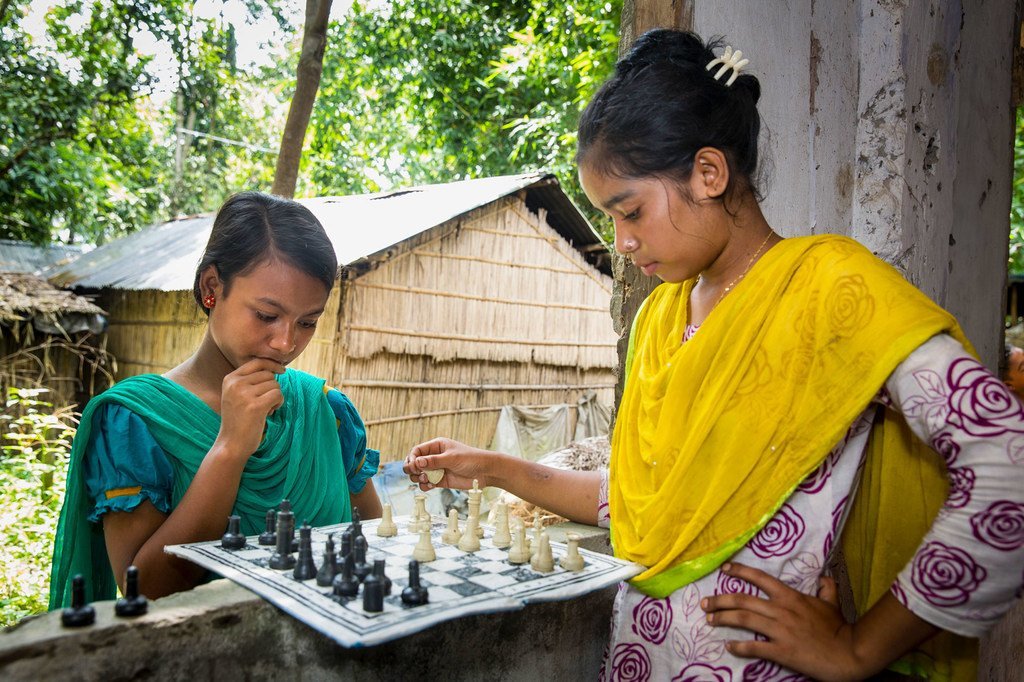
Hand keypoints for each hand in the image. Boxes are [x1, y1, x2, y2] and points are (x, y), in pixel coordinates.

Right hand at [216, 358, 284, 457]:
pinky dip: (279, 403)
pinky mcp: (255, 406)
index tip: (282, 371)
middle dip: (273, 388)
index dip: (272, 364)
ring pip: (275, 385)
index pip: (257, 362)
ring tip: (265, 410)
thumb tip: (275, 368)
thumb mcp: (236, 395)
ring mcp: (244, 394)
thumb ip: (250, 381)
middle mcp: (235, 384)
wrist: (231, 444)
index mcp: (230, 379)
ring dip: (276, 397)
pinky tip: (269, 413)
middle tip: (266, 403)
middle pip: (268, 375)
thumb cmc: (239, 420)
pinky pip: (278, 395)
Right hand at [403, 437, 498, 490]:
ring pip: (418, 474)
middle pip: (414, 462)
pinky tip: (431, 485)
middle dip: (413, 469)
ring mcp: (437, 469)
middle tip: (418, 473)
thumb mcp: (452, 458)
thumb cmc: (471, 459)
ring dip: (418, 478)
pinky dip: (425, 486)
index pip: (416, 451)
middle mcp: (434, 457)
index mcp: (436, 446)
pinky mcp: (440, 480)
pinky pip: (426, 483)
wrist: (485, 471)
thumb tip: (417, 462)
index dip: (412, 458)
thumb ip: (434, 461)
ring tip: (427, 479)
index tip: (414, 465)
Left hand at [700, 562, 870, 681]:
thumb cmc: (839, 628)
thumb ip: (826, 588)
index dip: (739, 572)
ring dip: (723, 618)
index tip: (724, 569)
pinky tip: (729, 646)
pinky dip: (739, 646)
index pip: (760, 578)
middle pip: (742, 600)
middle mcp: (781, 610)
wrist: (848, 653)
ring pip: (743, 619)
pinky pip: (754, 647)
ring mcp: (780, 630)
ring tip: (710, 620)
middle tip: (705, 603)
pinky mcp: (782, 651)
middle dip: (720, 600)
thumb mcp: (831, 603)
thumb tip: (824, 578)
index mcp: (790, 597)